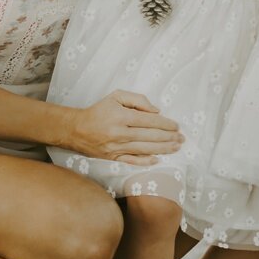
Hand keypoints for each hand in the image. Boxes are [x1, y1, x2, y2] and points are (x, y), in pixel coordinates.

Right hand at [66, 91, 182, 163]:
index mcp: (122, 117)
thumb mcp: (116, 96)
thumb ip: (137, 100)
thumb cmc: (99, 110)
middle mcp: (120, 133)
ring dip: (163, 149)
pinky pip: (132, 161)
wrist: (76, 129)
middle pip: (150, 137)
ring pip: (145, 150)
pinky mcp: (113, 157)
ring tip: (176, 148)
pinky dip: (145, 162)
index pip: (150, 121)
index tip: (176, 126)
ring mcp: (117, 147)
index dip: (166, 124)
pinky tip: (157, 160)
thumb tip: (156, 110)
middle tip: (182, 138)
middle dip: (169, 138)